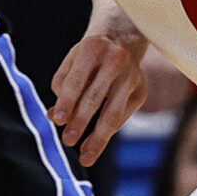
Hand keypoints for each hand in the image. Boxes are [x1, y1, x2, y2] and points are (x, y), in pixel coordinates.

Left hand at [49, 16, 149, 165]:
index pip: (77, 81)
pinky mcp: (141, 91)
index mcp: (92, 48)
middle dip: (80, 123)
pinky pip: (122, 116)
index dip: (66, 102)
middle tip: (67, 141)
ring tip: (85, 156)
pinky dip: (108, 130)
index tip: (57, 120)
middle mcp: (116, 60)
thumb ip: (62, 88)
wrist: (121, 39)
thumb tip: (55, 117)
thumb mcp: (72, 62)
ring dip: (98, 137)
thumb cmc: (89, 55)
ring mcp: (132, 76)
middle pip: (95, 98)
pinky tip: (96, 141)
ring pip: (113, 113)